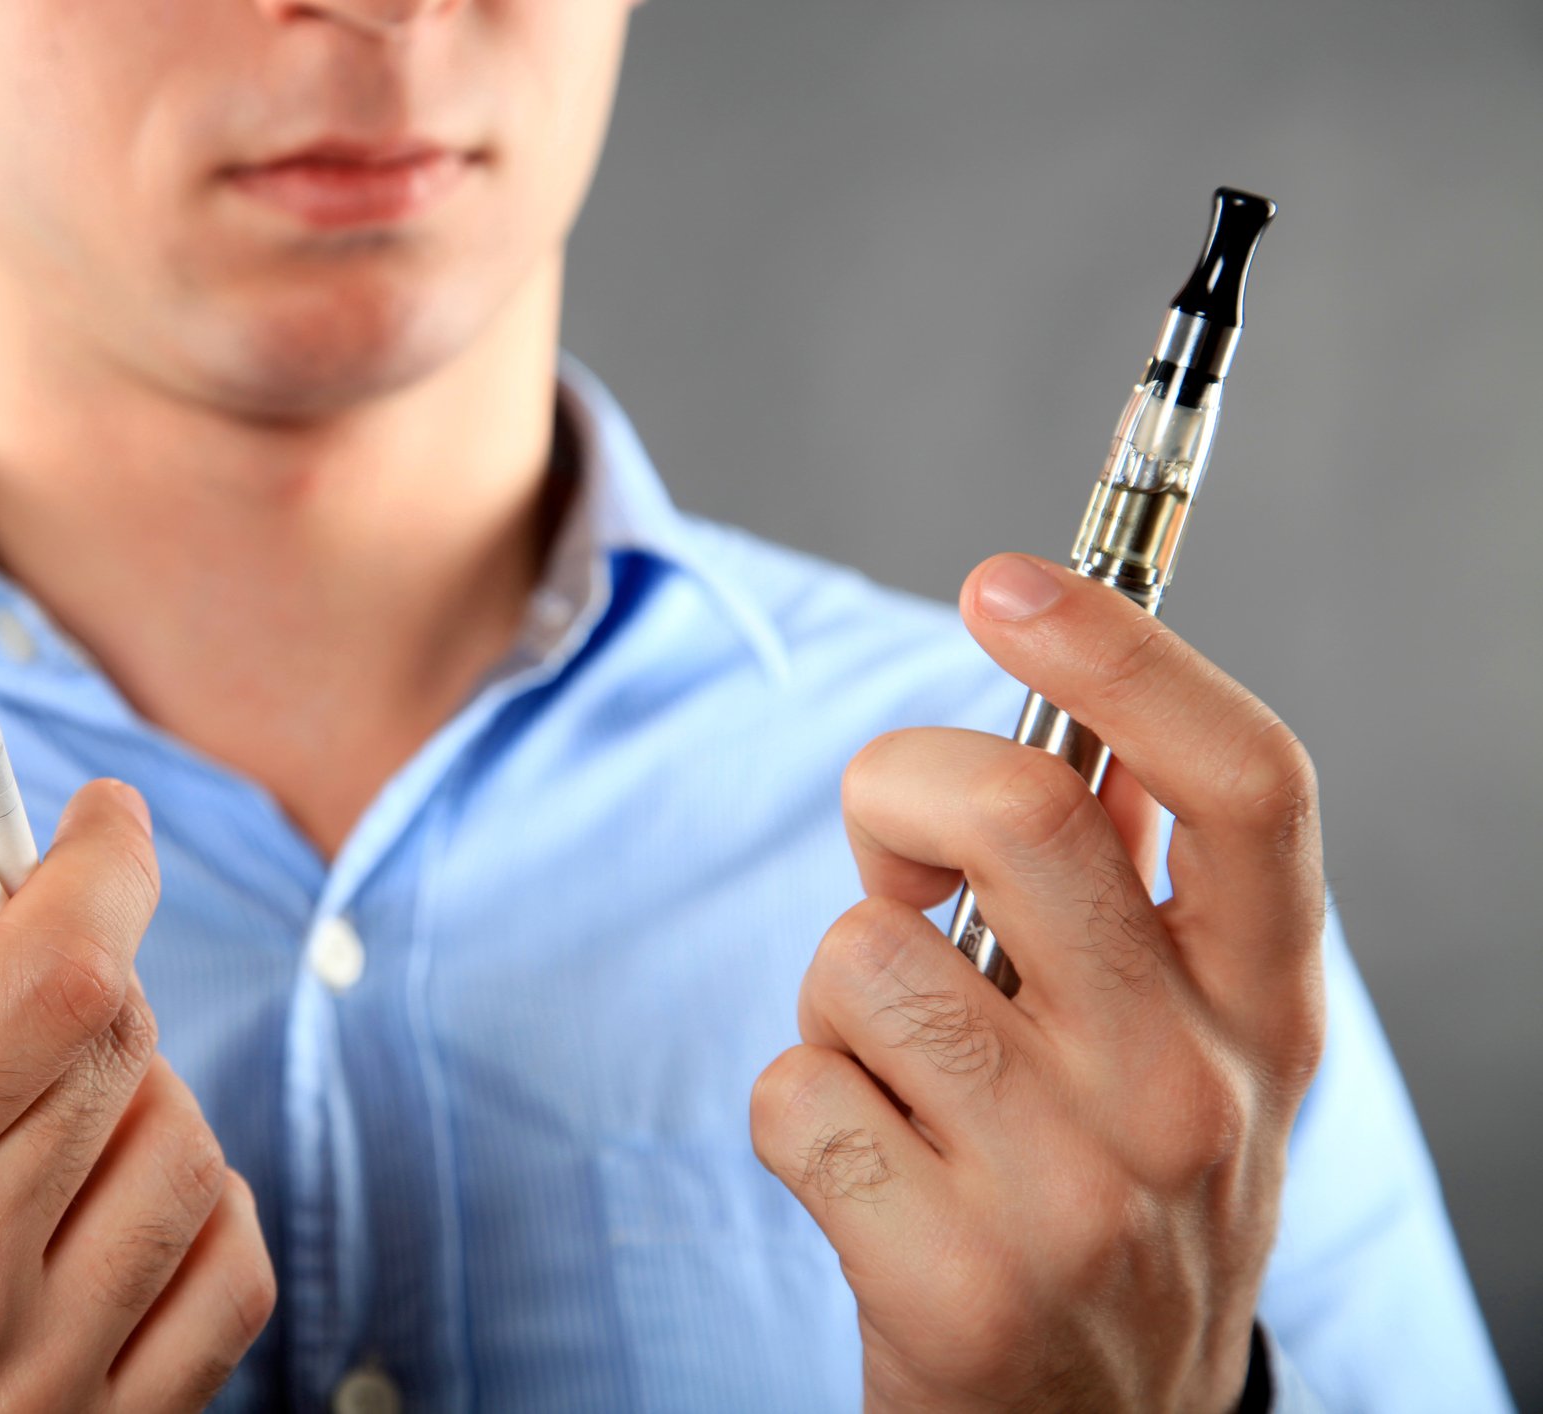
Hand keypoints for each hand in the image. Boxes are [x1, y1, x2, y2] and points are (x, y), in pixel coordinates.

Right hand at [0, 780, 275, 1413]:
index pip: (46, 983)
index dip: (101, 874)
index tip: (103, 826)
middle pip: (120, 1048)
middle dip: (93, 974)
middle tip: (45, 971)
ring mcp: (37, 1383)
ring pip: (191, 1150)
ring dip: (141, 1092)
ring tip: (63, 1105)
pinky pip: (231, 1279)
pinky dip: (201, 1208)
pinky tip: (131, 1196)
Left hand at [751, 553, 1326, 1411]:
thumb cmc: (1111, 1194)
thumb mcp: (1180, 1048)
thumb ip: (1136, 890)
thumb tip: (1070, 703)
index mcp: (1263, 1006)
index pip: (1245, 784)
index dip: (1130, 656)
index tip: (1007, 581)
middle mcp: (1192, 1093)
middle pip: (1019, 815)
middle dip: (900, 787)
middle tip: (897, 855)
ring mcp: (1077, 1197)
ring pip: (864, 957)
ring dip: (842, 998)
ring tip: (906, 1079)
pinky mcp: (954, 1285)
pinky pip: (789, 1089)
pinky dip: (797, 1106)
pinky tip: (870, 1171)